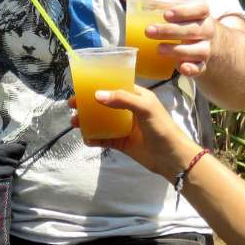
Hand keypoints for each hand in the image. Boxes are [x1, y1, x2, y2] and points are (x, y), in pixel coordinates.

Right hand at [70, 87, 202, 182]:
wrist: (172, 158)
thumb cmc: (162, 128)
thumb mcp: (145, 108)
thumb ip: (122, 99)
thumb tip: (97, 95)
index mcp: (137, 96)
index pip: (115, 86)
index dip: (98, 85)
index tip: (81, 87)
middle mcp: (129, 110)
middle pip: (104, 104)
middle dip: (87, 104)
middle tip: (72, 105)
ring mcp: (125, 127)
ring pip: (102, 121)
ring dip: (88, 121)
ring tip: (75, 123)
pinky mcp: (123, 143)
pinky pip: (105, 139)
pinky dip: (95, 138)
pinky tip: (86, 139)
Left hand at [152, 1, 216, 77]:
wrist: (208, 41)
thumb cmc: (184, 20)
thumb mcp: (174, 7)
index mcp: (201, 12)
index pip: (200, 9)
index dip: (184, 11)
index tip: (165, 14)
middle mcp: (207, 29)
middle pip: (193, 29)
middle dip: (170, 31)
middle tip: (148, 31)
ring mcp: (206, 48)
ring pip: (198, 50)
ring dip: (178, 50)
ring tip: (159, 49)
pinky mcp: (202, 64)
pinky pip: (200, 68)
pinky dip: (192, 69)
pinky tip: (181, 68)